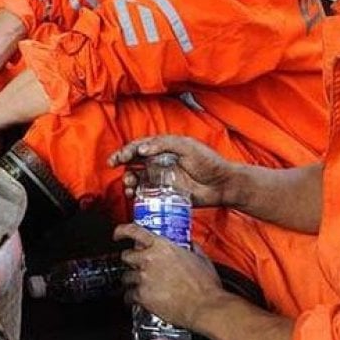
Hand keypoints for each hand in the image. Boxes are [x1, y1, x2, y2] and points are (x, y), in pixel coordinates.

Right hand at [109, 136, 245, 208]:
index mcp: (164, 148)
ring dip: (128, 180)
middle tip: (116, 167)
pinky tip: (134, 195)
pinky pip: (146, 194)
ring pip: (137, 178)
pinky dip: (137, 194)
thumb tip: (142, 150)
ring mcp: (162, 178)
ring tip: (129, 185)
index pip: (140, 146)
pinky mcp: (165, 194)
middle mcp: (160, 162)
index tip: (119, 158)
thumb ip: (163, 144)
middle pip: (134, 161)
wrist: (222, 185)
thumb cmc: (209, 162)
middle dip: (122, 163)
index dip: (126, 151)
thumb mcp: (187, 146)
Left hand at [115, 223, 223, 330]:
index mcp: (162, 247)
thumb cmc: (205, 285)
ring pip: (126, 276)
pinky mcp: (142, 296)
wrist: (204, 306)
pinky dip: (131, 298)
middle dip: (131, 261)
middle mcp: (149, 259)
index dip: (122, 231)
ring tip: (141, 285)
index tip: (118, 234)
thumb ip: (191, 249)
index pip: (135, 231)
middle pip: (127, 255)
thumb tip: (190, 246)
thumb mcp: (201, 258)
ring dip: (131, 280)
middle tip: (139, 266)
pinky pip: (128, 295)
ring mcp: (144, 278)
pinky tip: (138, 300)